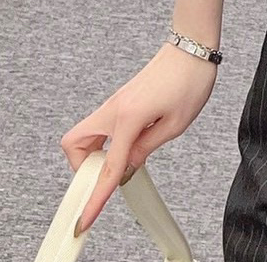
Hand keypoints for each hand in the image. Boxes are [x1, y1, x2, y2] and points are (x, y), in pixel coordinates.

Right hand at [60, 44, 216, 237]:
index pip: (107, 167)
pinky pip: (100, 126)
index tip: (85, 220)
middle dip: (82, 167)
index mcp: (128, 117)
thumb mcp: (175, 124)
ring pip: (85, 134)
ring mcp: (115, 102)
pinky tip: (129, 145)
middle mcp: (114, 108)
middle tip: (107, 176)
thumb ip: (146, 148)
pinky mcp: (121, 99)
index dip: (96, 197)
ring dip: (94, 153)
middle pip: (74, 144)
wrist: (192, 47)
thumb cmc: (189, 80)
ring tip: (123, 160)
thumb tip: (126, 166)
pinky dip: (105, 141)